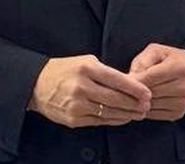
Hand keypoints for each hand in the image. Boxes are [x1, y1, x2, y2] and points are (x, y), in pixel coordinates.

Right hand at [30, 55, 151, 128]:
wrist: (37, 85)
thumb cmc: (65, 70)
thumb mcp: (85, 62)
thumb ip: (106, 72)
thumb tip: (130, 84)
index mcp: (87, 69)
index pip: (118, 80)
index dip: (135, 89)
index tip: (148, 94)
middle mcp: (82, 87)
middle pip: (116, 99)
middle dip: (134, 104)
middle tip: (147, 106)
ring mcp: (77, 105)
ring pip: (109, 112)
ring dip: (127, 114)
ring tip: (138, 113)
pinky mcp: (73, 119)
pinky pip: (99, 121)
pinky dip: (113, 120)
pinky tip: (122, 118)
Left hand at [128, 43, 184, 121]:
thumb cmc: (172, 59)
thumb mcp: (158, 51)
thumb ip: (143, 61)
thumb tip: (130, 79)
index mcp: (180, 68)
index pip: (150, 78)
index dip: (133, 80)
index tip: (121, 81)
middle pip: (149, 93)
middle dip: (134, 92)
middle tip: (122, 89)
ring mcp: (183, 102)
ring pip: (150, 106)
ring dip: (138, 102)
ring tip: (130, 95)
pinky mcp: (179, 114)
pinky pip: (154, 115)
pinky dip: (145, 110)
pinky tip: (141, 102)